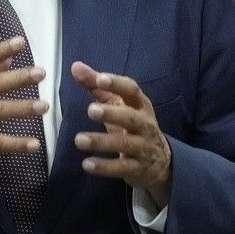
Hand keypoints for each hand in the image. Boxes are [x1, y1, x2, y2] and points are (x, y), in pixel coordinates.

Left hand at [71, 61, 171, 208]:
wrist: (159, 161)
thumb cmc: (131, 125)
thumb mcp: (118, 104)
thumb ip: (96, 86)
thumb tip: (75, 66)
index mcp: (139, 105)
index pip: (131, 90)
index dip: (117, 84)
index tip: (99, 78)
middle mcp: (144, 124)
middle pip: (130, 117)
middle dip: (111, 113)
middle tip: (90, 110)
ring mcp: (143, 147)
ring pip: (124, 144)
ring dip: (101, 142)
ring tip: (79, 140)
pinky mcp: (137, 167)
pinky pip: (122, 167)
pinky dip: (104, 167)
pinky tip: (87, 164)